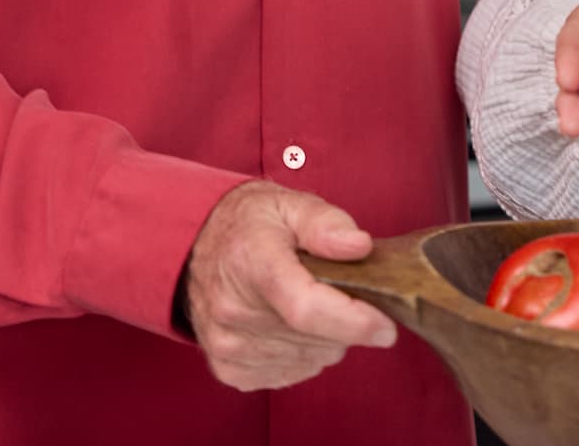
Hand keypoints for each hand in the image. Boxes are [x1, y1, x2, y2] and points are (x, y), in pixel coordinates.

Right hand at [180, 181, 397, 390]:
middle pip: (317, 338)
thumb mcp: (289, 204)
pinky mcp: (228, 368)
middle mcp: (234, 309)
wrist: (192, 245)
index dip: (354, 321)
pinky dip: (303, 354)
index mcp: (252, 263)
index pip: (307, 308)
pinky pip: (291, 374)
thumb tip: (359, 247)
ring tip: (310, 302)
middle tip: (338, 290)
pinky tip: (291, 325)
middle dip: (344, 320)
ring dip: (325, 338)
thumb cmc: (248, 225)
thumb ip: (326, 223)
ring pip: (311, 360)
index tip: (386, 326)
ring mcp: (228, 343)